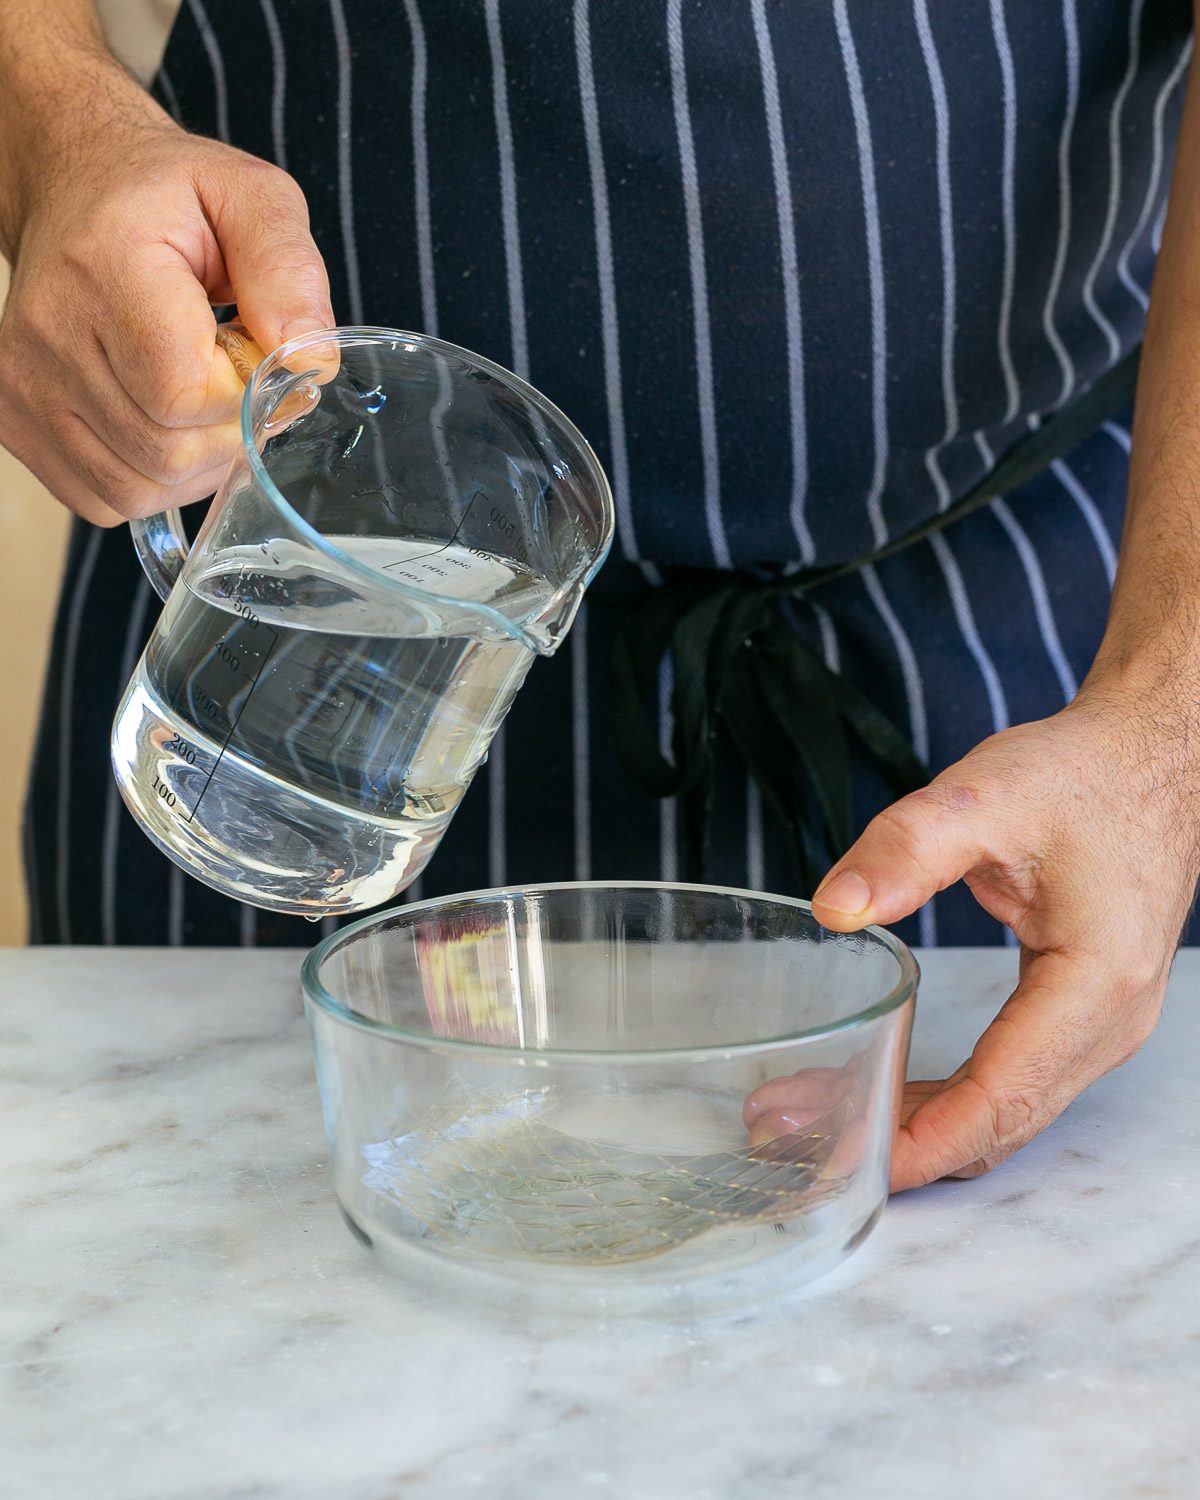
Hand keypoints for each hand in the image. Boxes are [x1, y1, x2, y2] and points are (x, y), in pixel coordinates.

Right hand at [0, 58, 332, 524]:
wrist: (76, 190)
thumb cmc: (167, 199)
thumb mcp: (250, 199)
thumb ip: (289, 272)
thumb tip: (311, 361)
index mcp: (101, 264)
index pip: (185, 393)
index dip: (244, 395)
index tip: (253, 354)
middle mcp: (47, 331)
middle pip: (167, 451)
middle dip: (226, 431)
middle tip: (229, 371)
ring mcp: (21, 384)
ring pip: (139, 488)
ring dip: (194, 461)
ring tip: (196, 393)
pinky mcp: (14, 423)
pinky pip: (106, 499)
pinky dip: (151, 479)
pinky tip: (160, 420)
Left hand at [806, 681, 1198, 1189]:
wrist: (1149, 758)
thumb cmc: (1079, 777)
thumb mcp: (983, 796)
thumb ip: (906, 848)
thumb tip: (833, 907)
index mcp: (1094, 982)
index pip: (1002, 1096)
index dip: (922, 1141)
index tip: (847, 1164)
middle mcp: (1109, 1023)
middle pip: (1000, 1121)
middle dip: (901, 1145)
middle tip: (800, 1148)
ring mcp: (1101, 1027)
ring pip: (1006, 1111)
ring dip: (917, 1126)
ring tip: (817, 1122)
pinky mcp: (1081, 1016)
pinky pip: (1012, 1082)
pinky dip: (946, 1099)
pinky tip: (879, 1088)